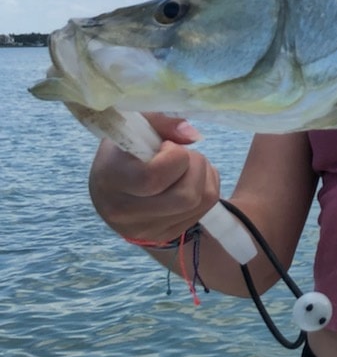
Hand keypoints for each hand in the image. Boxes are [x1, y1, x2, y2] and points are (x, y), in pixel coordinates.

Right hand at [88, 114, 221, 243]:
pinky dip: (207, 186)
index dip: (173, 157)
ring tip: (184, 165)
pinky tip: (188, 179)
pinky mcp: (165, 235)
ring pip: (202, 200)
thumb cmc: (126, 149)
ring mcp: (145, 229)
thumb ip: (160, 121)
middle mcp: (123, 212)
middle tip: (179, 154)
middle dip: (194, 164)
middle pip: (186, 195)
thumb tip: (192, 135)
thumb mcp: (134, 126)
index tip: (165, 146)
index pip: (153, 178)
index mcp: (109, 179)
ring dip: (203, 174)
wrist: (114, 184)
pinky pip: (206, 207)